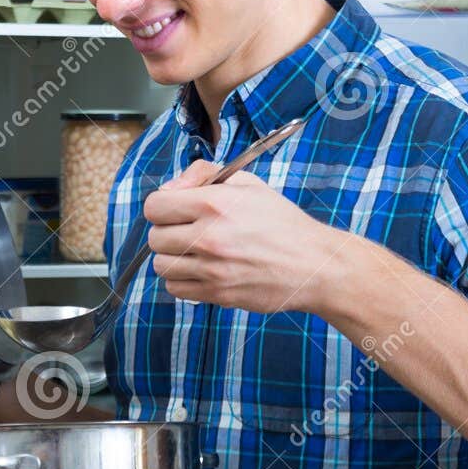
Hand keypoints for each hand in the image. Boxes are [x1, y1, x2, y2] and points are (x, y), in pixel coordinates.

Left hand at [142, 160, 342, 315]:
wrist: (313, 264)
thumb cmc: (282, 222)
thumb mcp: (247, 183)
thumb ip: (202, 174)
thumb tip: (170, 188)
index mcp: (214, 204)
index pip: (154, 207)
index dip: (162, 206)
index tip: (175, 209)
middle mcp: (209, 237)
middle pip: (154, 237)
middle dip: (167, 231)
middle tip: (188, 231)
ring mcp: (212, 269)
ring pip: (161, 266)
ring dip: (173, 258)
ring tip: (194, 252)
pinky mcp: (217, 294)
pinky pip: (175, 289)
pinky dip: (182, 281)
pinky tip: (202, 271)